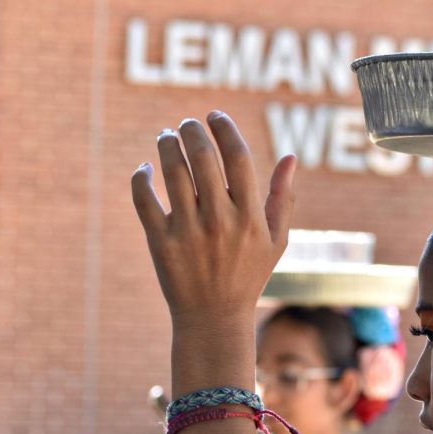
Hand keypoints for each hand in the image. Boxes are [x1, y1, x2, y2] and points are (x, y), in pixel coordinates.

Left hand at [131, 112, 296, 325]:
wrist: (214, 318)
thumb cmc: (248, 274)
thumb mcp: (276, 240)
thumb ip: (282, 198)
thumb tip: (291, 157)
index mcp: (250, 217)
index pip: (237, 156)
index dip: (224, 128)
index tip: (214, 115)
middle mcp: (220, 220)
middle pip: (203, 156)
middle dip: (192, 129)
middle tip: (187, 123)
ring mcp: (188, 231)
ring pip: (171, 171)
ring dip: (167, 144)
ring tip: (167, 137)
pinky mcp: (160, 242)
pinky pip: (143, 198)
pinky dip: (141, 176)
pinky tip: (146, 168)